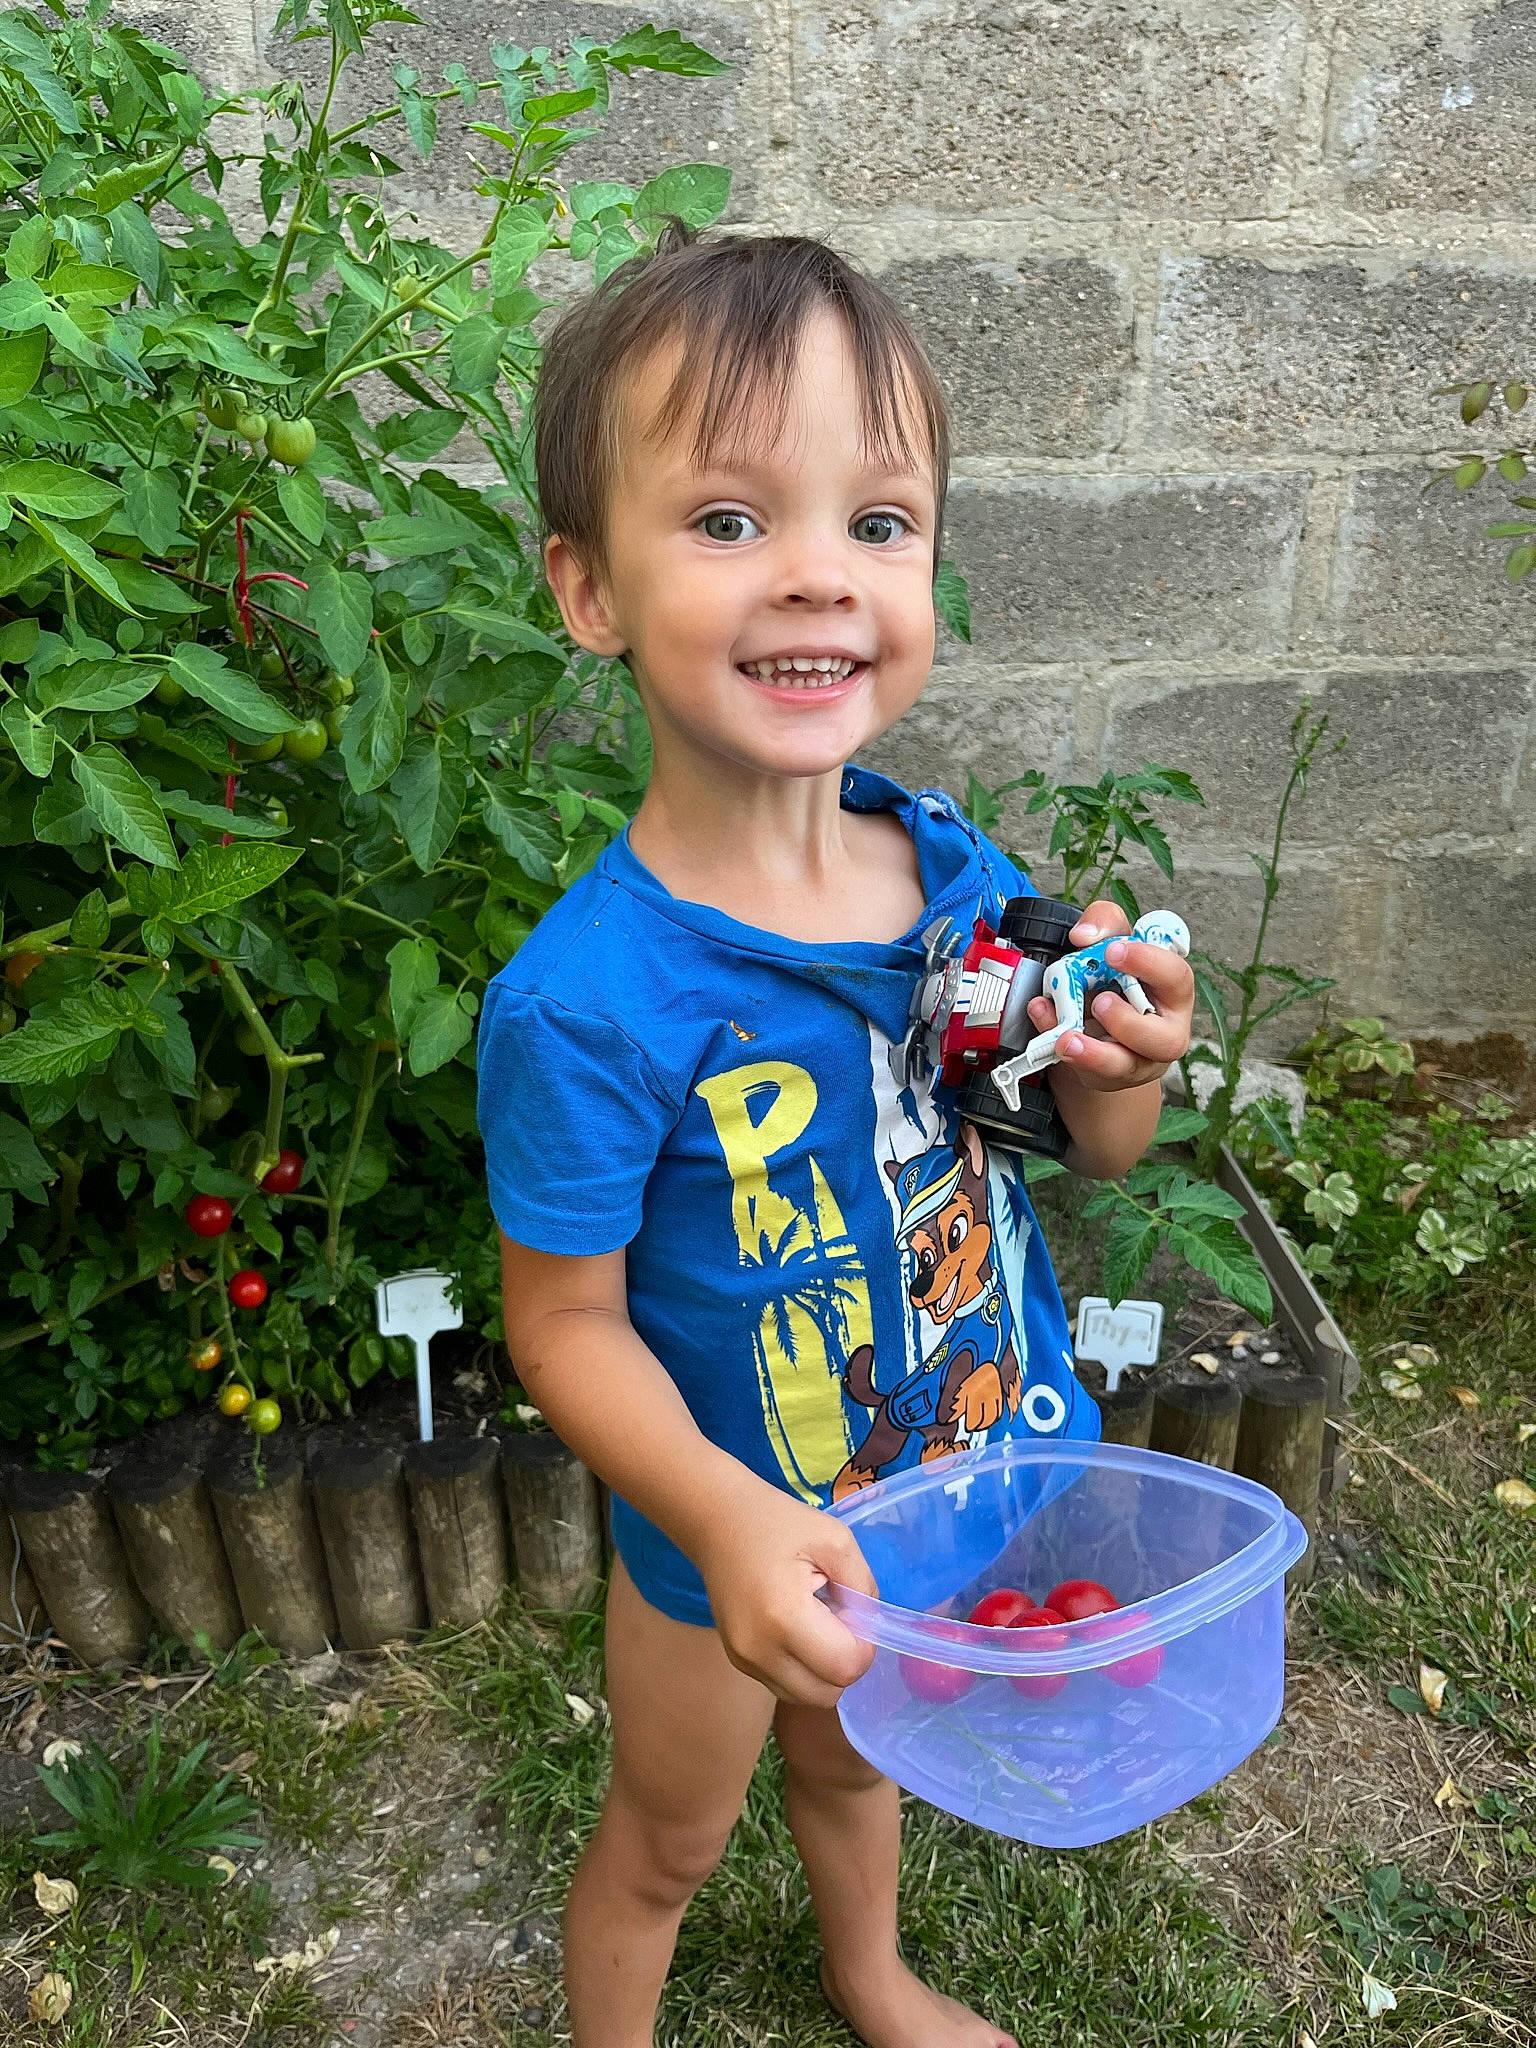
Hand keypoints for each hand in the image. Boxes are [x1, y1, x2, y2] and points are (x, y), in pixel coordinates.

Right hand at [693, 1475, 878, 1707]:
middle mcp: (759, 1651)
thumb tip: (870, 1626)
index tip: (854, 1610)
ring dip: (824, 1672)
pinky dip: (803, 1670)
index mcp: (784, 1617)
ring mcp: (744, 1661)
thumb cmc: (778, 1523)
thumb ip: (863, 1587)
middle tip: (840, 1620)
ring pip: (806, 1697)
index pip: (844, 1667)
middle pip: (826, 1694)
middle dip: (846, 1663)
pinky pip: (785, 1686)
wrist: (718, 1521)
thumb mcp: (835, 1540)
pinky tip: (798, 1631)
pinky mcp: (738, 1663)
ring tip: (818, 1625)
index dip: (864, 1644)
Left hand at [1026, 898, 1194, 1094]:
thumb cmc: (1117, 976)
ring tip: (1068, 1037)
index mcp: (1172, 990)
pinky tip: (1052, 1038)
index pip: (1176, 977)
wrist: (1098, 1013)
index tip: (1113, 951)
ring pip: (1127, 1066)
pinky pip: (1090, 1073)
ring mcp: (1138, 1059)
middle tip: (1099, 1001)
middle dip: (1129, 1022)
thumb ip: (1103, 922)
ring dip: (1095, 1053)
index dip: (1149, 963)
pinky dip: (1067, 1054)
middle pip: (1165, 1039)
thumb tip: (1084, 935)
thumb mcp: (1113, 938)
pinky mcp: (1109, 1075)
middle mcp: (1164, 1030)